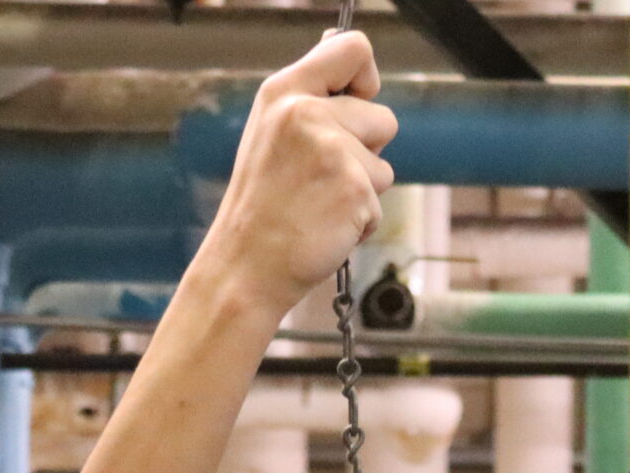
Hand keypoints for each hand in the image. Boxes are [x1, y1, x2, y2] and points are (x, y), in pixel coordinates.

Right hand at [198, 32, 398, 317]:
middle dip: (366, 152)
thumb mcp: (272, 132)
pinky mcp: (355, 189)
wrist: (246, 266)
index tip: (356, 102)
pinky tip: (325, 227)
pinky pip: (379, 203)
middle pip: (383, 117)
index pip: (354, 49)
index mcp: (285, 91)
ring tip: (318, 204)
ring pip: (384, 166)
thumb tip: (356, 68)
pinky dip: (359, 222)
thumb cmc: (261, 206)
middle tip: (320, 179)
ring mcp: (334, 150)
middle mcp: (308, 113)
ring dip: (362, 191)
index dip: (366, 77)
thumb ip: (312, 99)